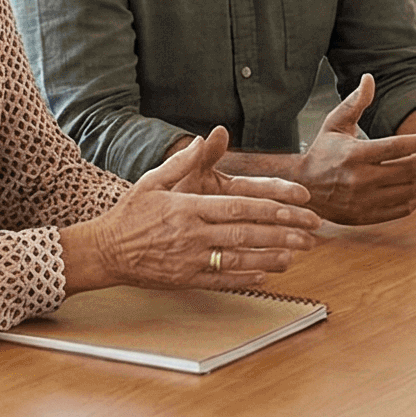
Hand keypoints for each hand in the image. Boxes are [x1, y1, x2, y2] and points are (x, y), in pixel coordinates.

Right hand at [62, 128, 324, 291]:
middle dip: (281, 234)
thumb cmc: (130, 213)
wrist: (105, 250)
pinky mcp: (185, 279)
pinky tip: (267, 273)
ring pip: (239, 259)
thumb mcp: (153, 180)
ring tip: (297, 254)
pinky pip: (221, 279)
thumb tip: (207, 137)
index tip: (295, 208)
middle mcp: (191, 234)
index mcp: (187, 207)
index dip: (270, 209)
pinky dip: (246, 277)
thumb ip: (183, 160)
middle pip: (245, 234)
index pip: (238, 207)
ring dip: (271, 257)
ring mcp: (189, 259)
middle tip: (309, 234)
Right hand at [297, 75, 415, 224]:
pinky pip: (402, 208)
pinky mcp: (366, 216)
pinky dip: (415, 197)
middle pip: (409, 170)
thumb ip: (355, 102)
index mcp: (354, 154)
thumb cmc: (322, 151)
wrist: (302, 186)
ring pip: (409, 191)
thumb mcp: (334, 123)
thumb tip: (369, 78)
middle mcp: (360, 179)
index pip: (397, 147)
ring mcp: (364, 201)